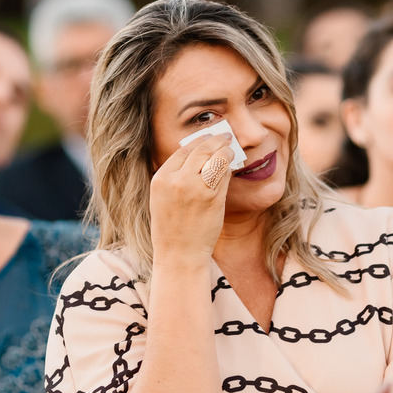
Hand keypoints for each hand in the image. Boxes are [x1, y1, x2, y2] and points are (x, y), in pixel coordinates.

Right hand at [150, 134, 235, 263]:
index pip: (183, 150)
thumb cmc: (172, 228)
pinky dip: (228, 168)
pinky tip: (230, 167)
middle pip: (201, 149)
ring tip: (230, 150)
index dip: (198, 141)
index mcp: (161, 178)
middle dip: (216, 141)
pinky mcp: (213, 198)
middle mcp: (177, 180)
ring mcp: (196, 189)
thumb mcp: (162, 198)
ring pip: (216, 158)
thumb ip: (175, 177)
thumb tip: (198, 155)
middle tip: (225, 137)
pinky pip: (224, 175)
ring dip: (226, 151)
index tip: (208, 138)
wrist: (179, 254)